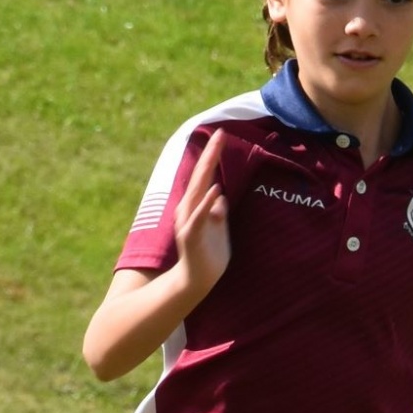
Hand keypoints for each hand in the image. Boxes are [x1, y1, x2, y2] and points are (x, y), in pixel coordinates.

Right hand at [174, 129, 230, 298]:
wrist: (197, 280)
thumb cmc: (208, 255)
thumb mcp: (218, 228)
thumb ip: (218, 212)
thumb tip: (221, 196)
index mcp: (196, 205)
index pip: (206, 176)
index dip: (213, 156)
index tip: (222, 135)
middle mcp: (190, 208)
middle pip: (201, 176)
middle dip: (211, 154)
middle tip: (220, 132)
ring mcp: (189, 221)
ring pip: (198, 191)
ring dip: (207, 170)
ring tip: (215, 150)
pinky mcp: (192, 236)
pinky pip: (200, 217)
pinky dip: (207, 203)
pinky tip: (215, 189)